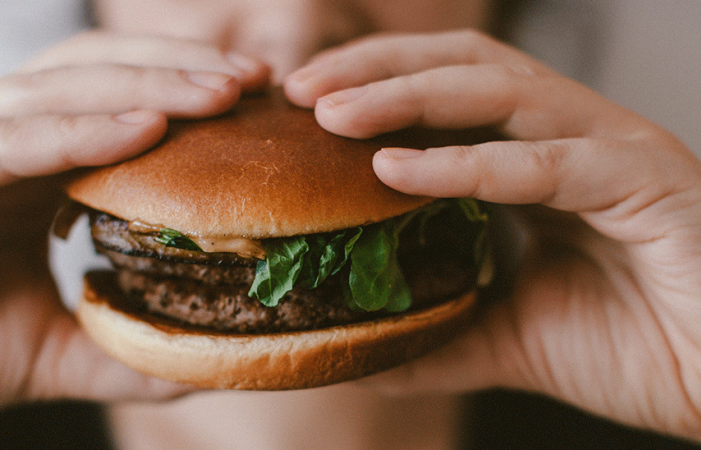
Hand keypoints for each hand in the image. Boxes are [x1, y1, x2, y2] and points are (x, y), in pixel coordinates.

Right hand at [0, 31, 269, 426]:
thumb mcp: (45, 352)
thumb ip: (116, 350)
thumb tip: (197, 362)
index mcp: (29, 171)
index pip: (118, 108)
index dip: (188, 98)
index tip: (261, 105)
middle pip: (99, 78)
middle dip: (182, 69)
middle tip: (260, 78)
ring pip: (58, 90)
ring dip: (146, 84)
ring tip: (224, 90)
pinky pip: (2, 138)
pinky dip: (75, 130)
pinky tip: (144, 128)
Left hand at [285, 30, 700, 440]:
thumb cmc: (633, 348)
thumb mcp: (508, 336)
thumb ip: (440, 333)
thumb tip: (365, 349)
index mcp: (540, 158)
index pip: (447, 92)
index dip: (374, 87)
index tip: (302, 108)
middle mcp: (573, 136)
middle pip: (463, 66)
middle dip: (376, 69)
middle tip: (300, 90)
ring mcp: (611, 148)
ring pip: (498, 91)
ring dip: (405, 95)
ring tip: (330, 113)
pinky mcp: (645, 180)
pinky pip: (542, 162)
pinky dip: (464, 163)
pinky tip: (395, 169)